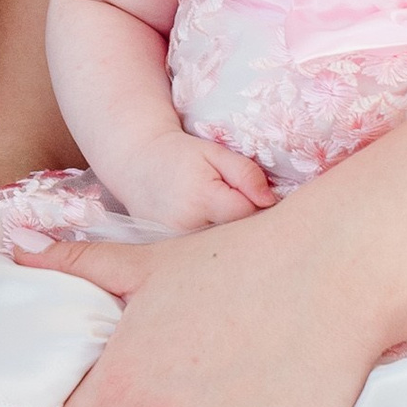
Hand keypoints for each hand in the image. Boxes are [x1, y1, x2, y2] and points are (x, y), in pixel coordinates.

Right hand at [81, 131, 276, 233]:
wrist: (136, 165)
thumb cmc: (179, 155)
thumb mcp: (214, 153)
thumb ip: (245, 173)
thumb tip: (270, 200)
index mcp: (202, 199)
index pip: (251, 213)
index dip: (260, 204)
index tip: (255, 194)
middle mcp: (188, 227)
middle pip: (238, 235)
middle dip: (247, 222)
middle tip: (239, 204)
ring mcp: (176, 244)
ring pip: (222, 247)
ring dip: (230, 235)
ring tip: (218, 212)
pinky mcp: (170, 252)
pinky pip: (204, 252)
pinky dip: (212, 242)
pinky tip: (207, 225)